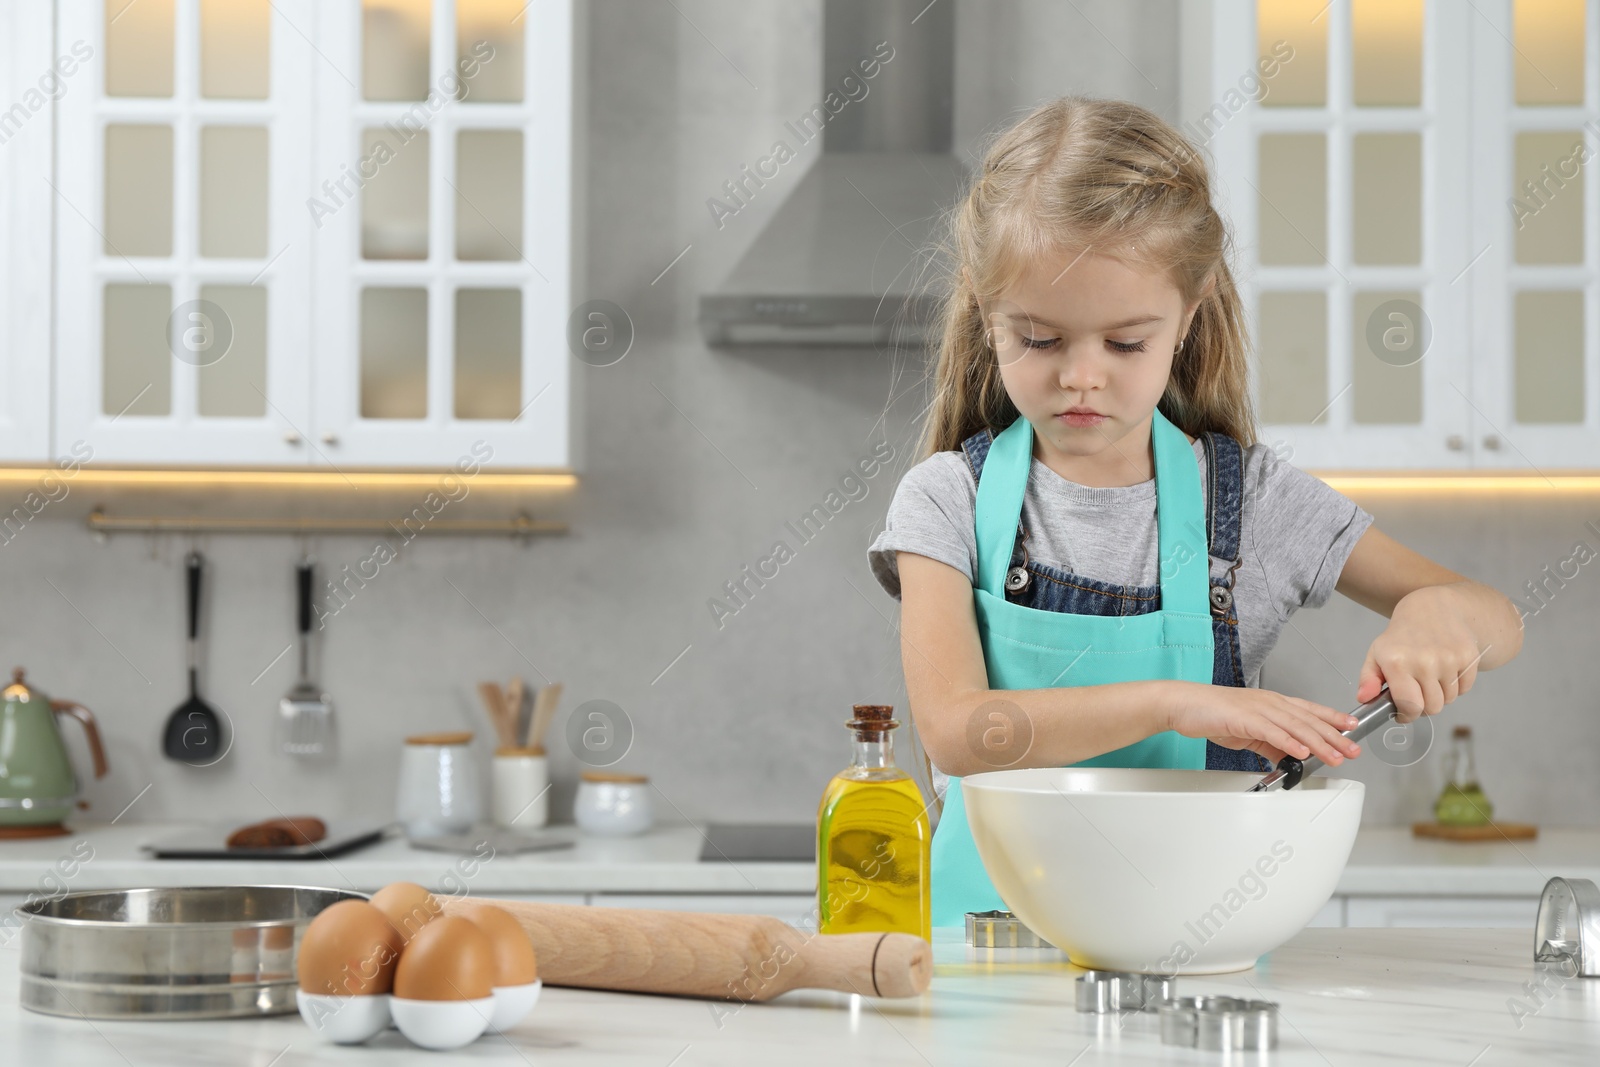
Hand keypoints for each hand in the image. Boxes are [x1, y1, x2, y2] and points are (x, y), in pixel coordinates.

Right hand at [1161, 682, 1361, 766]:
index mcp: (1272, 703)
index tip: (1352, 727)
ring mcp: (1258, 709)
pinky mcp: (1244, 719)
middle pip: (1308, 720)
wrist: (1185, 704)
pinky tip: (1301, 752)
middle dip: (1334, 736)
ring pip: (1295, 726)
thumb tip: (1290, 757)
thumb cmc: (1213, 713)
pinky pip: (1271, 732)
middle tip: (1352, 750)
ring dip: (1318, 743)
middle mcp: (1270, 703)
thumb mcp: (1249, 731)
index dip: (1333, 717)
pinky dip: (1288, 742)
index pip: (1309, 710)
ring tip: (1334, 756)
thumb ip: (1271, 743)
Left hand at [1357, 584, 1484, 722]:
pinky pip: (1465, 688)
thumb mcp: (1377, 654)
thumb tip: (1364, 698)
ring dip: (1441, 695)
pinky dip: (1456, 685)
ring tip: (1430, 677)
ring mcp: (1449, 659)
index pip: (1410, 707)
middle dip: (1424, 706)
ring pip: (1449, 699)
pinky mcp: (1468, 657)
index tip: (1403, 713)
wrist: (1431, 609)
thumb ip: (1368, 680)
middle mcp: (1424, 661)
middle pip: (1432, 708)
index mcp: (1398, 663)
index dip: (1406, 715)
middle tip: (1418, 693)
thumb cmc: (1402, 636)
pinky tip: (1445, 669)